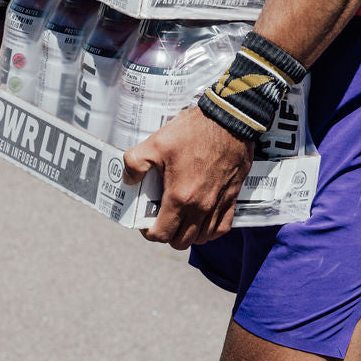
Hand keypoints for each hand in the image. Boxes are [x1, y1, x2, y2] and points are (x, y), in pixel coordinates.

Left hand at [123, 107, 252, 250]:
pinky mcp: (232, 196)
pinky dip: (210, 230)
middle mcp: (200, 206)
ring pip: (202, 237)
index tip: (146, 222)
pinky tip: (203, 220)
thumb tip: (128, 179)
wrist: (229, 119)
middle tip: (163, 218)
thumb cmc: (194, 130)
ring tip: (181, 219)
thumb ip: (135, 162)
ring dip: (189, 234)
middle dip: (168, 235)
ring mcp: (218, 203)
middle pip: (181, 241)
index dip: (149, 232)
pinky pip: (221, 227)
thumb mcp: (157, 142)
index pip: (161, 234)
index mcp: (180, 197)